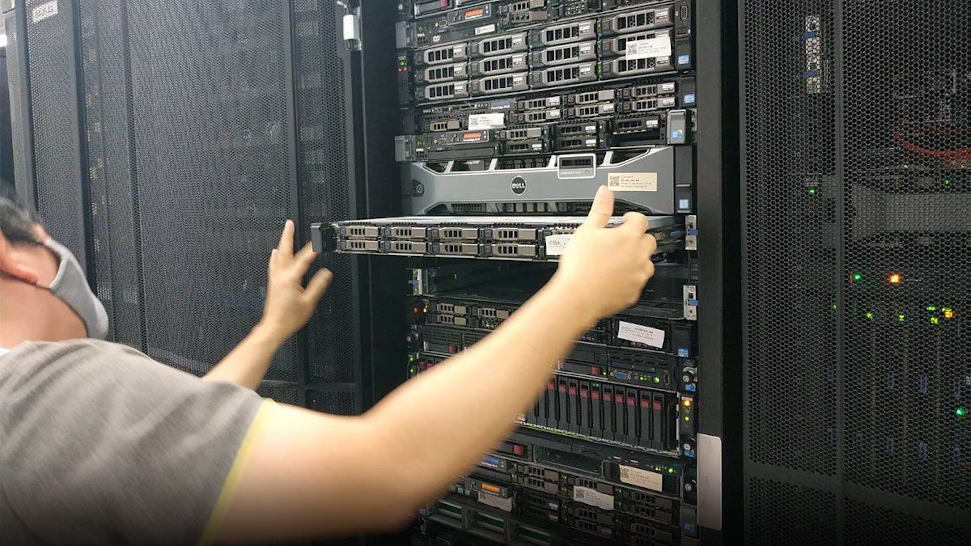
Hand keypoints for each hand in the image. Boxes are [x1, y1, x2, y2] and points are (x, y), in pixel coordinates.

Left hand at [258, 220, 332, 341]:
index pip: (303, 259)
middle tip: (290, 224)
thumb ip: (317, 286)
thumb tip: (326, 274)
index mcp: (290, 279)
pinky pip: (273, 264)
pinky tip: (274, 253)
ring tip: (284, 233)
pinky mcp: (273, 283)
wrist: (274, 327)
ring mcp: (275, 279)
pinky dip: (275, 256)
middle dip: (288, 236)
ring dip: (282, 243)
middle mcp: (280, 276)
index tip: (317, 241)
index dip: (311, 249)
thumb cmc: (289, 318)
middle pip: (284, 251)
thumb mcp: (309, 302)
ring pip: (278, 256)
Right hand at [551, 186, 655, 320]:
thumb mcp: (587, 230)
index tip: (626, 219)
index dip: (633, 217)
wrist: (578, 296)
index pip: (641, 220)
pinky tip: (616, 277)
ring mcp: (638, 276)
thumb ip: (600, 209)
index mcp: (628, 237)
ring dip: (638, 259)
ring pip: (647, 263)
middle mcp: (638, 256)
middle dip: (638, 238)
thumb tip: (605, 192)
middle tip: (622, 239)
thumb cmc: (581, 265)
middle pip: (649, 241)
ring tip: (619, 259)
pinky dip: (631, 278)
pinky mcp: (633, 293)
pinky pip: (638, 282)